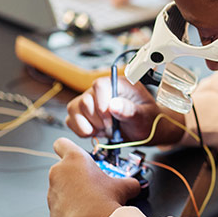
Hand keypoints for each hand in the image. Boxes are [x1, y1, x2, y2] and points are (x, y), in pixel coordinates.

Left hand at [48, 138, 141, 216]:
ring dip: (71, 193)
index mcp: (75, 159)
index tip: (75, 155)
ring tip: (89, 202)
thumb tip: (134, 185)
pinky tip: (83, 214)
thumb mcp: (124, 186)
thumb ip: (127, 181)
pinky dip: (69, 209)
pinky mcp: (52, 210)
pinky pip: (60, 206)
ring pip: (60, 188)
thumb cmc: (106, 201)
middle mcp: (59, 172)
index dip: (67, 148)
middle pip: (63, 168)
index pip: (61, 143)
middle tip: (91, 184)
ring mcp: (52, 192)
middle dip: (75, 175)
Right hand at [65, 76, 184, 144]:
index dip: (102, 103)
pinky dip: (82, 130)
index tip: (110, 118)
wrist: (144, 130)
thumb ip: (130, 110)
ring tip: (107, 129)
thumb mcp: (144, 116)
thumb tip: (113, 105)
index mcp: (119, 84)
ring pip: (75, 109)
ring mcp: (90, 101)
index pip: (100, 85)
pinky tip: (98, 131)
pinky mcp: (82, 114)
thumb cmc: (147, 119)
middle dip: (98, 119)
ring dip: (90, 125)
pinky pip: (70, 120)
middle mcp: (102, 90)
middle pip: (85, 100)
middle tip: (113, 127)